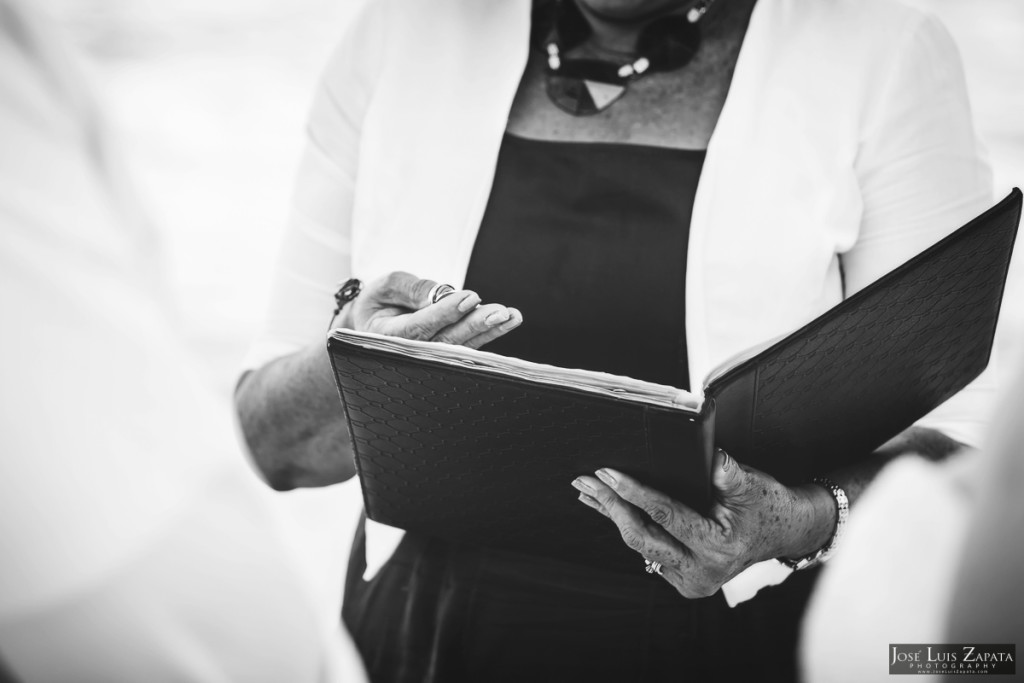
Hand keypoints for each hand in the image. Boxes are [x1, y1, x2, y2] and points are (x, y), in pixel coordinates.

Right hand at [340, 271, 521, 348]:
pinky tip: (509, 321)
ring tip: (511, 316)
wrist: (374, 324)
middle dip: (475, 325)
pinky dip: (490, 334)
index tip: (469, 297)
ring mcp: (430, 357)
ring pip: (461, 346)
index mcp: (387, 337)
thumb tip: (441, 293)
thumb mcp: (385, 286)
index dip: (445, 313)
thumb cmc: (379, 302)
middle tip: (499, 312)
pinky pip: (469, 346)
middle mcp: (410, 353)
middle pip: (446, 341)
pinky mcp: (446, 354)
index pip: (419, 327)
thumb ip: (411, 288)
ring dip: (489, 331)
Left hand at [571, 450, 834, 597]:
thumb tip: (704, 450)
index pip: (665, 515)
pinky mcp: (682, 580)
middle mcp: (701, 572)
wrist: (785, 532)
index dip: (633, 492)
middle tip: (585, 481)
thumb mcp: (751, 483)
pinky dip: (630, 526)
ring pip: (640, 545)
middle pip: (641, 537)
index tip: (607, 473)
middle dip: (610, 506)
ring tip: (588, 491)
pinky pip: (648, 551)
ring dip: (613, 516)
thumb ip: (726, 471)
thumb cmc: (766, 503)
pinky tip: (610, 508)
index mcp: (717, 547)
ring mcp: (690, 581)